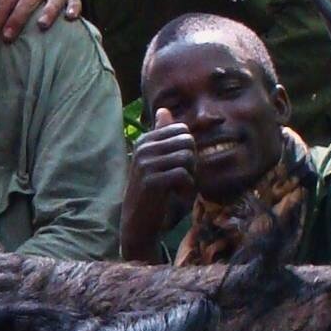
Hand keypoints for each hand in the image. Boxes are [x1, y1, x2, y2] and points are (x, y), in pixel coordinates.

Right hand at [121, 107, 194, 260]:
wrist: (139, 221)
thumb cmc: (153, 190)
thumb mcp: (157, 159)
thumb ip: (162, 135)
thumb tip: (164, 109)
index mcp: (145, 140)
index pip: (182, 130)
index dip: (188, 149)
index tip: (179, 166)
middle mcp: (143, 148)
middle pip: (187, 141)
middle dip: (191, 162)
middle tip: (182, 179)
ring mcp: (145, 164)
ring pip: (187, 157)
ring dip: (190, 176)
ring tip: (179, 187)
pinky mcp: (151, 181)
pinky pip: (183, 174)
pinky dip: (187, 188)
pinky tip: (177, 195)